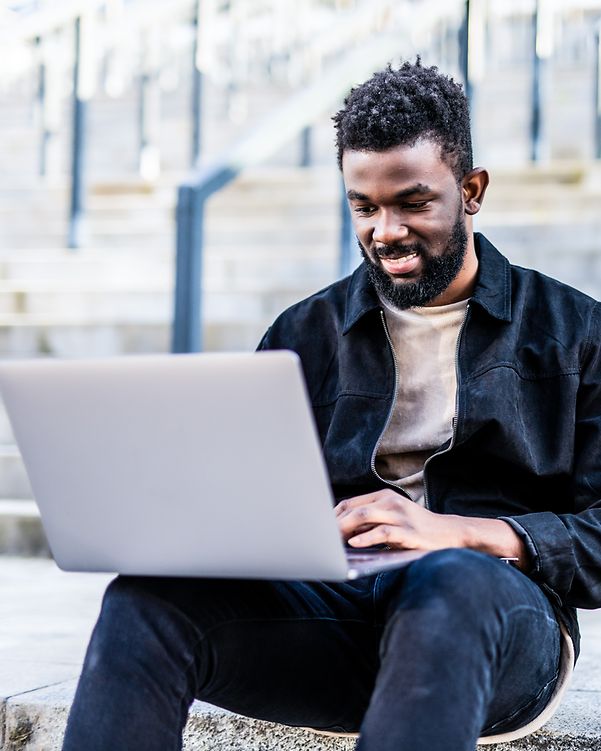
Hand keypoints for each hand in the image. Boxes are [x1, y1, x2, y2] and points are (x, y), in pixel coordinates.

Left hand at [335, 489, 465, 550]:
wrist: (448, 533)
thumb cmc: (415, 528)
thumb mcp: (392, 516)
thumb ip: (370, 520)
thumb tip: (341, 531)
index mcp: (384, 496)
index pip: (350, 503)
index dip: (333, 516)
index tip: (321, 529)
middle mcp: (390, 502)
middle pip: (354, 509)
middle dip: (335, 524)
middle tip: (323, 538)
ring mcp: (399, 516)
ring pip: (364, 517)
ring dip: (345, 529)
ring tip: (333, 540)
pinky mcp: (407, 531)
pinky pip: (382, 532)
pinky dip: (365, 538)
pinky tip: (354, 543)